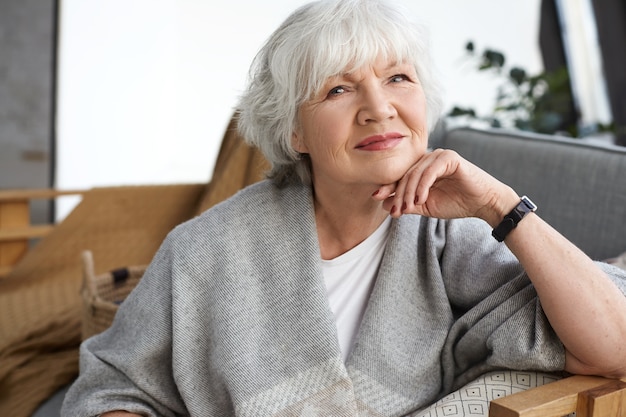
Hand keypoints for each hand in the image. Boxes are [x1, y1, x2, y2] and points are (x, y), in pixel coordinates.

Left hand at [372, 149, 517, 224]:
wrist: (483, 203)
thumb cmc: (457, 203)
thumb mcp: (426, 206)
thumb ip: (408, 204)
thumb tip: (383, 204)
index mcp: (421, 169)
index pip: (400, 177)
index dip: (387, 187)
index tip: (376, 198)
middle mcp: (428, 159)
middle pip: (405, 175)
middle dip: (397, 194)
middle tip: (394, 211)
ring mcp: (438, 156)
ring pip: (415, 174)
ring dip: (408, 192)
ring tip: (407, 208)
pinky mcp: (449, 157)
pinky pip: (430, 171)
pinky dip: (423, 186)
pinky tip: (421, 199)